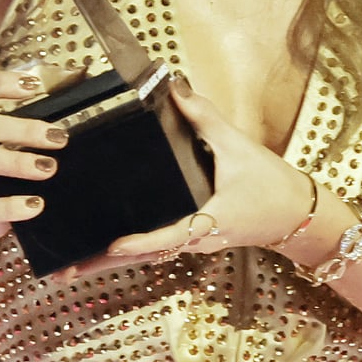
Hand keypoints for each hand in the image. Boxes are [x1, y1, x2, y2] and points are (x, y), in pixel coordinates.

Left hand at [68, 80, 316, 274]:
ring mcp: (193, 242)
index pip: (168, 236)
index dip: (141, 242)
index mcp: (207, 222)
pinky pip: (156, 248)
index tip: (112, 246)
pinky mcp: (194, 238)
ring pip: (146, 256)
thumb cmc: (271, 184)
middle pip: (143, 256)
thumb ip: (205, 118)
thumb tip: (175, 88)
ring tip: (70, 267)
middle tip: (62, 272)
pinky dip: (129, 251)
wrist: (299, 214)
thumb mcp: (239, 147)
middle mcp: (195, 238)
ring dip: (109, 262)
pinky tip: (105, 248)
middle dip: (103, 264)